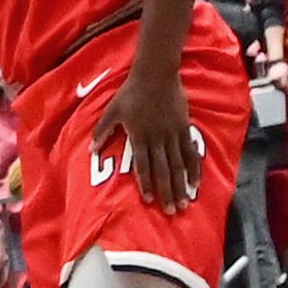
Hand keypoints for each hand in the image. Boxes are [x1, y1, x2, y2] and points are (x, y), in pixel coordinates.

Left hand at [97, 59, 201, 208]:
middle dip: (166, 191)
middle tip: (170, 211)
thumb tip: (91, 149)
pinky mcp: (185, 129)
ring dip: (181, 186)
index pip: (143, 165)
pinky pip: (191, 153)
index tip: (148, 200)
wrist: (155, 76)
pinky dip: (194, 169)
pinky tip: (196, 184)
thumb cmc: (130, 93)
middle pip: (163, 170)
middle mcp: (158, 139)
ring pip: (179, 165)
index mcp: (139, 136)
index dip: (146, 183)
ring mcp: (173, 135)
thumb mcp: (112, 111)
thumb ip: (102, 130)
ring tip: (184, 203)